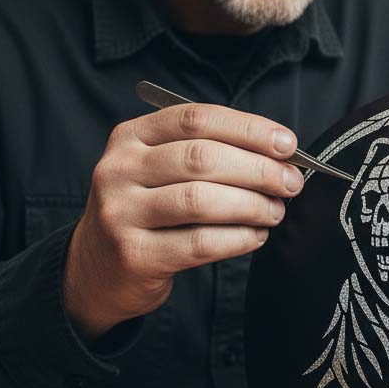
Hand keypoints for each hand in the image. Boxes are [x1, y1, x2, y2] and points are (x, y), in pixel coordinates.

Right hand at [64, 103, 303, 343]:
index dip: (249, 128)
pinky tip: (255, 235)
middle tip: (290, 183)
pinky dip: (238, 238)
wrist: (97, 269)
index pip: (196, 119)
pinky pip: (200, 243)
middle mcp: (119, 169)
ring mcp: (121, 213)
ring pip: (201, 200)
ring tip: (275, 211)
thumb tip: (280, 154)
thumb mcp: (161, 169)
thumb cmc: (149, 210)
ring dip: (252, 205)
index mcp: (131, 136)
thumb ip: (210, 153)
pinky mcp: (134, 255)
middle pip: (202, 157)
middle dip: (259, 169)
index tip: (287, 144)